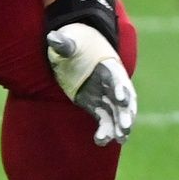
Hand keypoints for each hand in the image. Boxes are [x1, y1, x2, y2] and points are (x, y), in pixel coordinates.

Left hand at [47, 25, 135, 143]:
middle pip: (124, 98)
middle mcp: (112, 82)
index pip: (117, 77)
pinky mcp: (98, 106)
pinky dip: (107, 131)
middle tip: (126, 125)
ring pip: (118, 112)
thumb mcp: (69, 43)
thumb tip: (52, 37)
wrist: (76, 52)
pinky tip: (102, 141)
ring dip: (121, 125)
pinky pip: (106, 120)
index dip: (120, 88)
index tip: (121, 99)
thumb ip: (63, 43)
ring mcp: (106, 96)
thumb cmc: (75, 45)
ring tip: (121, 138)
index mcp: (108, 65)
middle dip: (126, 112)